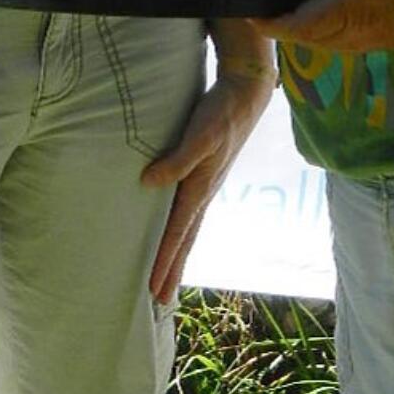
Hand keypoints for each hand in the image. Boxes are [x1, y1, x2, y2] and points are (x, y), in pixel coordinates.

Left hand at [140, 70, 273, 302]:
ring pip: (189, 227)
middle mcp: (204, 192)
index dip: (164, 261)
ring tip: (167, 275)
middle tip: (160, 299)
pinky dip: (182, 229)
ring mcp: (206, 184)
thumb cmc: (221, 114)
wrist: (245, 94)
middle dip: (173, 269)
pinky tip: (176, 228)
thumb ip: (176, 160)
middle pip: (185, 239)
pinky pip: (190, 211)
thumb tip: (148, 183)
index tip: (153, 289)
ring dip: (177, 253)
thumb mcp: (199, 136)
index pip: (178, 233)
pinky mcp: (205, 172)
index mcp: (201, 188)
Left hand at [252, 0, 393, 51]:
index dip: (271, 24)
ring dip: (315, 35)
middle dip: (290, 30)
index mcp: (350, 8)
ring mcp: (384, 41)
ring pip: (337, 46)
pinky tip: (343, 13)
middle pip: (314, 42)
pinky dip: (340, 35)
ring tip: (299, 11)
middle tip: (270, 7)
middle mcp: (363, 33)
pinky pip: (359, 44)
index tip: (251, 15)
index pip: (298, 27)